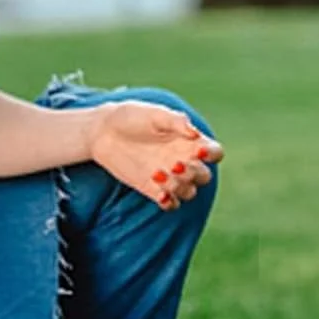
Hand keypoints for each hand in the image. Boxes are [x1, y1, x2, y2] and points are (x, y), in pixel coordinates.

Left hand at [87, 101, 222, 209]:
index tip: (198, 152)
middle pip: (204, 176)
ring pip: (189, 192)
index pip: (215, 153)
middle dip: (194, 173)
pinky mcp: (153, 189)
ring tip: (158, 174)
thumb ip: (175, 121)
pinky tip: (159, 193)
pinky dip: (170, 202)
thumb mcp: (153, 114)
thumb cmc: (131, 117)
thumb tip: (194, 133)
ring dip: (179, 187)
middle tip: (175, 164)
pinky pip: (171, 204)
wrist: (102, 132)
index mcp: (189, 141)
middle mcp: (183, 160)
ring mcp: (170, 176)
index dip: (212, 155)